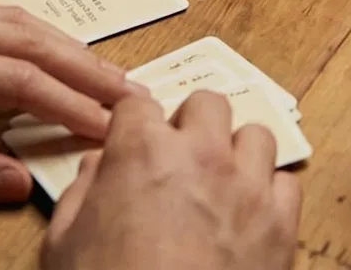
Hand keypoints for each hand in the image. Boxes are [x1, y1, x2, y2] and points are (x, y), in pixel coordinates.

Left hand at [0, 4, 131, 204]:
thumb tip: (18, 182)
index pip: (19, 79)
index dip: (71, 106)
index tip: (112, 128)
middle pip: (29, 38)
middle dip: (86, 67)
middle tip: (133, 94)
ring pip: (12, 19)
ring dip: (64, 46)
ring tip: (105, 74)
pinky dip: (31, 34)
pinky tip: (48, 52)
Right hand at [42, 92, 300, 269]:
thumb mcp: (63, 244)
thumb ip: (81, 193)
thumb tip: (97, 167)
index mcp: (143, 152)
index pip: (138, 106)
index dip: (133, 126)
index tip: (132, 142)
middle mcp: (202, 156)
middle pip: (208, 105)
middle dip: (191, 125)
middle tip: (178, 159)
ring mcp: (248, 187)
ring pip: (257, 135)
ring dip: (237, 153)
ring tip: (220, 183)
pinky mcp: (282, 223)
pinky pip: (287, 183)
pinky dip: (270, 193)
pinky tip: (249, 215)